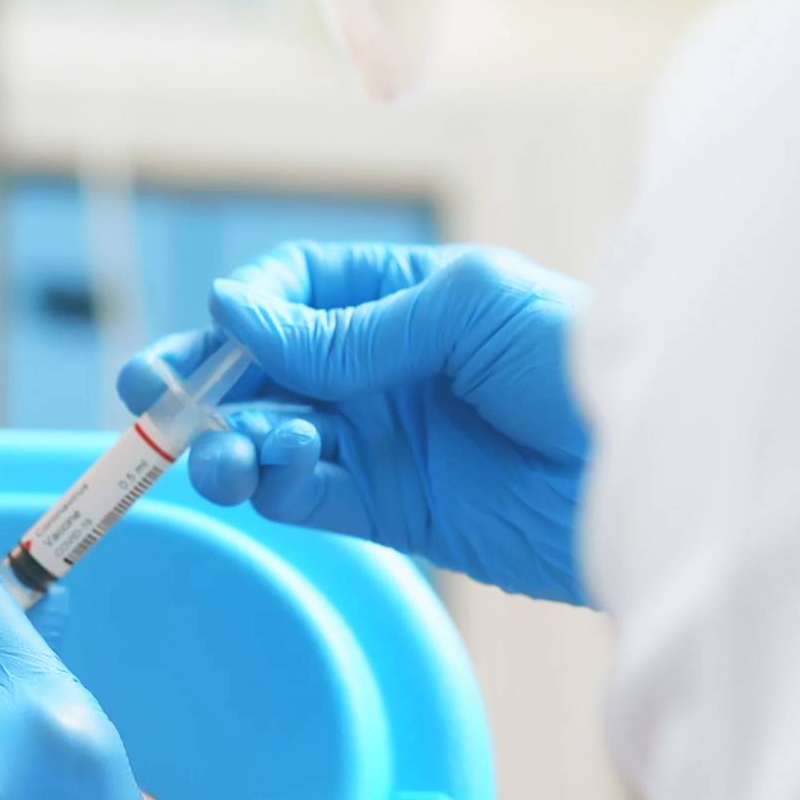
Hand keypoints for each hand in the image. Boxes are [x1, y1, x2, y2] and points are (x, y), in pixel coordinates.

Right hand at [122, 242, 589, 603]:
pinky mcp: (393, 509)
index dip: (247, 309)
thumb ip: (349, 328)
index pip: (292, 290)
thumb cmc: (578, 360)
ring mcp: (381, 439)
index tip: (226, 330)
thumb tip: (236, 314)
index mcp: (401, 297)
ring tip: (220, 455)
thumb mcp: (465, 312)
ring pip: (270, 436)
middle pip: (261, 369)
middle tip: (150, 397)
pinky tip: (270, 474)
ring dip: (230, 441)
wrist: (649, 464)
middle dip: (201, 381)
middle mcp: (379, 366)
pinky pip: (307, 497)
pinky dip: (274, 488)